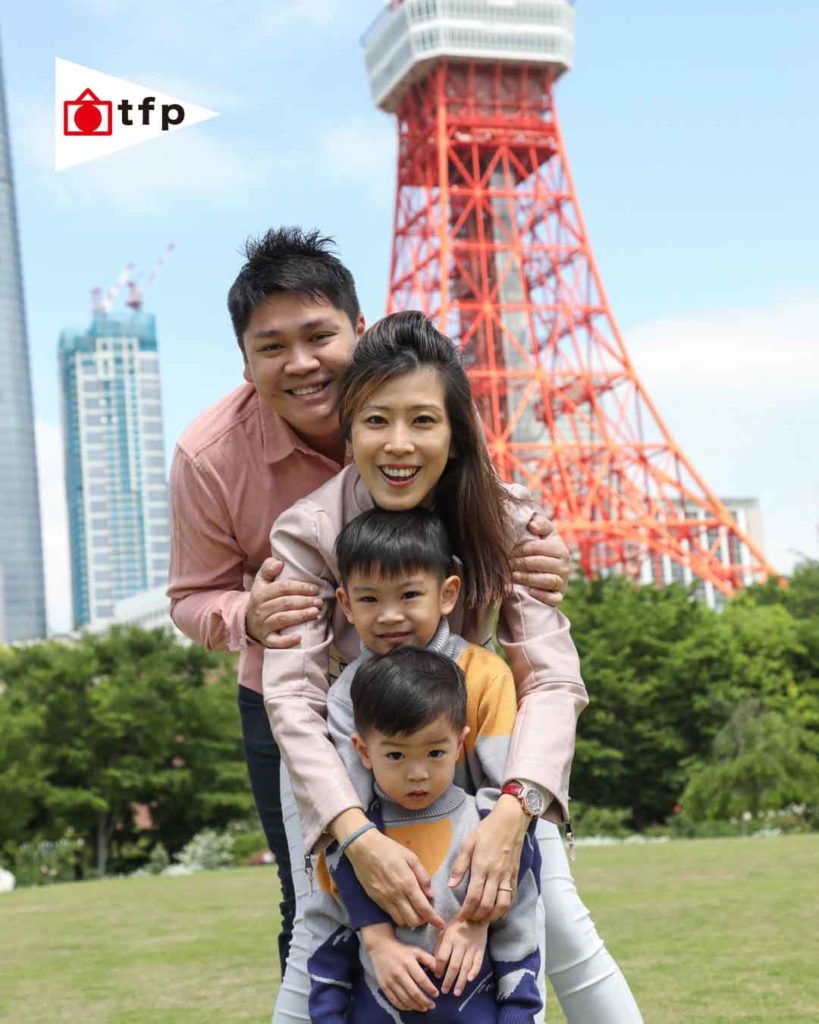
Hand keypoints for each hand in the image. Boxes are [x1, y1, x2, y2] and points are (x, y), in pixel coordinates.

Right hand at [245, 557, 322, 647]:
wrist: (247, 622)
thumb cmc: (262, 599)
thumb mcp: (261, 581)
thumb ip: (268, 567)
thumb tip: (279, 562)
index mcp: (261, 593)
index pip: (282, 588)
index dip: (300, 587)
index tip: (315, 589)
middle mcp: (261, 609)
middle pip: (284, 603)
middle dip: (304, 601)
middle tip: (320, 602)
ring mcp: (263, 625)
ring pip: (282, 619)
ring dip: (300, 616)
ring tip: (316, 613)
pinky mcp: (266, 639)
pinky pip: (276, 642)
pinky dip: (287, 641)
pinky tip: (300, 638)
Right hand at [344, 825, 445, 929]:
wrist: (363, 848)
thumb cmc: (389, 849)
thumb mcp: (411, 857)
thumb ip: (423, 876)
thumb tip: (431, 894)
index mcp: (407, 882)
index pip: (423, 908)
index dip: (434, 919)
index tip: (441, 925)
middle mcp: (396, 895)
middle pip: (413, 920)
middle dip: (423, 921)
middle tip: (427, 914)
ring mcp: (384, 899)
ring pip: (402, 921)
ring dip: (411, 920)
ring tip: (415, 911)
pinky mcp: (376, 900)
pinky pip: (391, 915)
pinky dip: (400, 916)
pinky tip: (403, 907)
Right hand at [361, 923, 437, 1011]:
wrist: (380, 947)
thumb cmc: (401, 950)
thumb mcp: (416, 951)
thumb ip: (429, 960)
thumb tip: (440, 972)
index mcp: (408, 962)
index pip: (422, 980)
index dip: (430, 989)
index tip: (436, 994)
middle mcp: (399, 972)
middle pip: (414, 992)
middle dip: (425, 1001)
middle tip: (432, 1005)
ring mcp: (390, 980)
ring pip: (405, 999)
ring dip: (416, 1006)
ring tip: (424, 1008)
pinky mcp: (384, 986)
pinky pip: (394, 1000)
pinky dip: (404, 1007)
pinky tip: (411, 1007)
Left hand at [434, 918, 487, 995]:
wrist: (476, 915)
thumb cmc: (457, 924)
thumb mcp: (445, 930)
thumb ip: (440, 944)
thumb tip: (434, 961)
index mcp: (449, 938)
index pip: (442, 957)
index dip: (438, 968)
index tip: (437, 976)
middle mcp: (460, 944)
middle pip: (453, 965)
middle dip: (448, 980)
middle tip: (444, 991)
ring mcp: (472, 947)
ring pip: (465, 967)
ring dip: (460, 982)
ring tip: (456, 993)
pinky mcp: (481, 949)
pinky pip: (478, 962)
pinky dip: (474, 972)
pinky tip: (470, 980)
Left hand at [448, 795, 527, 922]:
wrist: (511, 820)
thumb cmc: (487, 829)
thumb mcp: (468, 842)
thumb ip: (460, 865)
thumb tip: (451, 885)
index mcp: (482, 866)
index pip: (474, 896)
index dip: (466, 911)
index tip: (460, 917)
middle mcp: (496, 874)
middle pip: (487, 905)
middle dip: (477, 917)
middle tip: (468, 921)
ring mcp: (507, 876)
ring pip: (502, 905)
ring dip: (491, 916)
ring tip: (481, 920)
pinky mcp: (515, 876)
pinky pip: (511, 898)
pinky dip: (505, 909)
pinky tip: (497, 913)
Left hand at [511, 513, 571, 606]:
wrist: (546, 574)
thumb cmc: (541, 551)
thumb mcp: (544, 535)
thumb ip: (540, 524)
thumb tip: (531, 524)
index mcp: (560, 549)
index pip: (538, 548)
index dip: (521, 549)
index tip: (507, 552)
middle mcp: (565, 566)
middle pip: (541, 563)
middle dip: (521, 563)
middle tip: (506, 564)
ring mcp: (563, 582)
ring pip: (547, 580)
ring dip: (528, 579)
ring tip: (513, 576)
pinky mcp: (559, 597)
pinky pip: (554, 598)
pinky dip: (542, 596)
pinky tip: (530, 592)